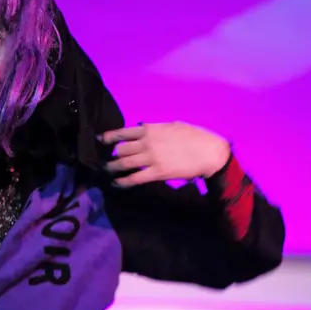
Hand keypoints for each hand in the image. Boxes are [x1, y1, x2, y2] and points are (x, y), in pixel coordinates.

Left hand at [100, 122, 230, 186]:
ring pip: (124, 163)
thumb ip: (157, 128)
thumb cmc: (195, 137)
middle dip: (112, 155)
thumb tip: (144, 127)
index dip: (109, 137)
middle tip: (107, 160)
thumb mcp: (174, 125)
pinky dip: (123, 182)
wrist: (209, 152)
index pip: (123, 132)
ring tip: (107, 172)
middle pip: (121, 149)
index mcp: (151, 129)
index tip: (101, 140)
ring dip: (113, 168)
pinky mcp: (157, 173)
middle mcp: (147, 142)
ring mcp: (151, 158)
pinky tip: (118, 184)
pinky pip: (134, 178)